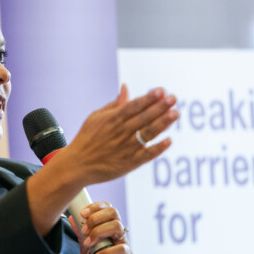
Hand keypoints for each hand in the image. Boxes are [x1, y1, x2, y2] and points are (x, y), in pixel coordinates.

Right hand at [61, 84, 178, 186]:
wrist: (77, 165)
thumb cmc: (87, 138)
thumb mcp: (97, 117)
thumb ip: (114, 104)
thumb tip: (126, 87)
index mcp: (112, 119)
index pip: (134, 106)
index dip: (149, 98)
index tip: (162, 90)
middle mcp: (121, 132)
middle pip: (144, 117)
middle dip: (160, 107)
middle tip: (174, 98)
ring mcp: (126, 148)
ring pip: (148, 133)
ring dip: (163, 123)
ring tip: (176, 114)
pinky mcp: (129, 163)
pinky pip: (147, 155)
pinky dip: (158, 148)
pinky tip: (169, 140)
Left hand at [69, 201, 149, 253]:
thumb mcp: (88, 250)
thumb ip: (81, 236)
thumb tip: (71, 219)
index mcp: (109, 227)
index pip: (107, 207)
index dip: (95, 206)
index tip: (82, 213)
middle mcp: (118, 232)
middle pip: (113, 212)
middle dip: (96, 218)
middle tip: (85, 230)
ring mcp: (124, 243)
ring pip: (117, 226)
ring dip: (99, 232)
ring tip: (89, 243)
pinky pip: (121, 249)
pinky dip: (106, 252)